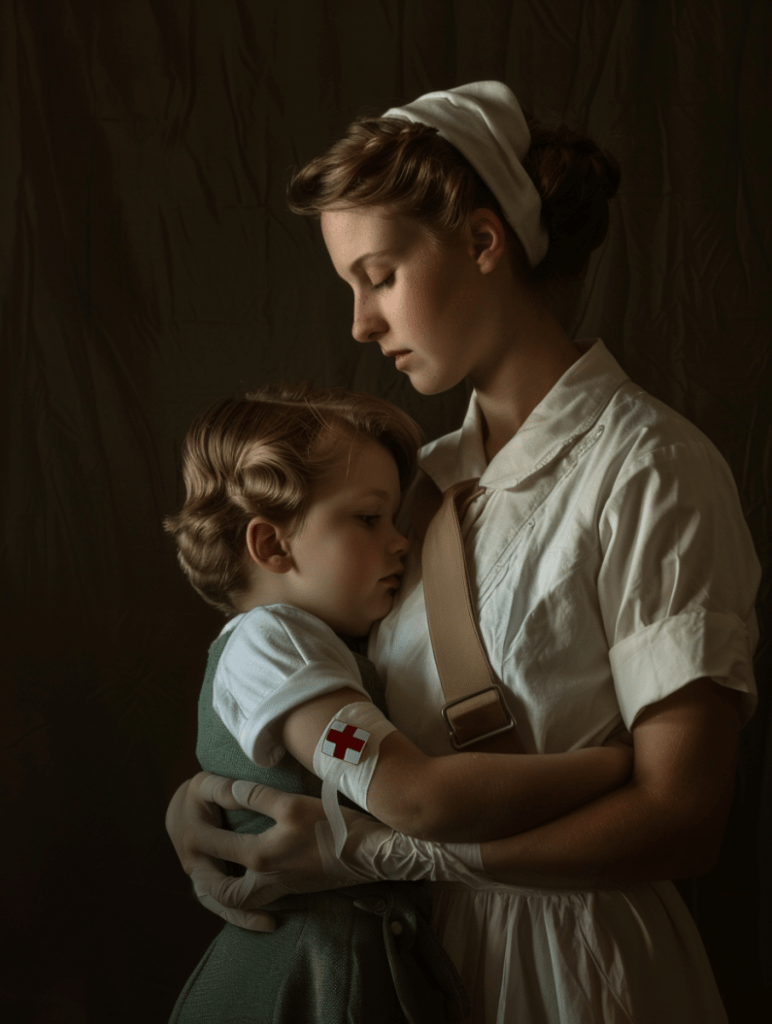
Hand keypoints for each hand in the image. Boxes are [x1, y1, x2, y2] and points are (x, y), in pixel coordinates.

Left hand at [166, 772, 373, 931]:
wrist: (369, 854)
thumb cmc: (333, 825)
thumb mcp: (292, 803)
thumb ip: (256, 796)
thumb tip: (226, 788)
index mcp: (259, 855)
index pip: (215, 845)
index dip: (197, 828)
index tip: (188, 812)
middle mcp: (264, 878)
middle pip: (218, 889)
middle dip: (200, 873)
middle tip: (190, 853)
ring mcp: (279, 887)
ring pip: (236, 901)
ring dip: (220, 889)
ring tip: (212, 869)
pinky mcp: (292, 888)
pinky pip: (255, 900)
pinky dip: (243, 894)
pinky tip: (245, 876)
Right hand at [166, 772, 281, 931]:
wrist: (179, 806)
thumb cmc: (199, 794)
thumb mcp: (207, 784)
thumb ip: (223, 789)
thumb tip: (242, 793)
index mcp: (195, 837)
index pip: (223, 852)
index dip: (249, 860)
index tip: (277, 868)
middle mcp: (193, 862)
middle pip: (217, 892)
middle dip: (243, 907)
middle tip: (273, 920)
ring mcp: (196, 875)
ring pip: (216, 903)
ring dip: (239, 916)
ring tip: (268, 926)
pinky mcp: (202, 882)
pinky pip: (217, 902)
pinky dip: (235, 912)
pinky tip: (259, 920)